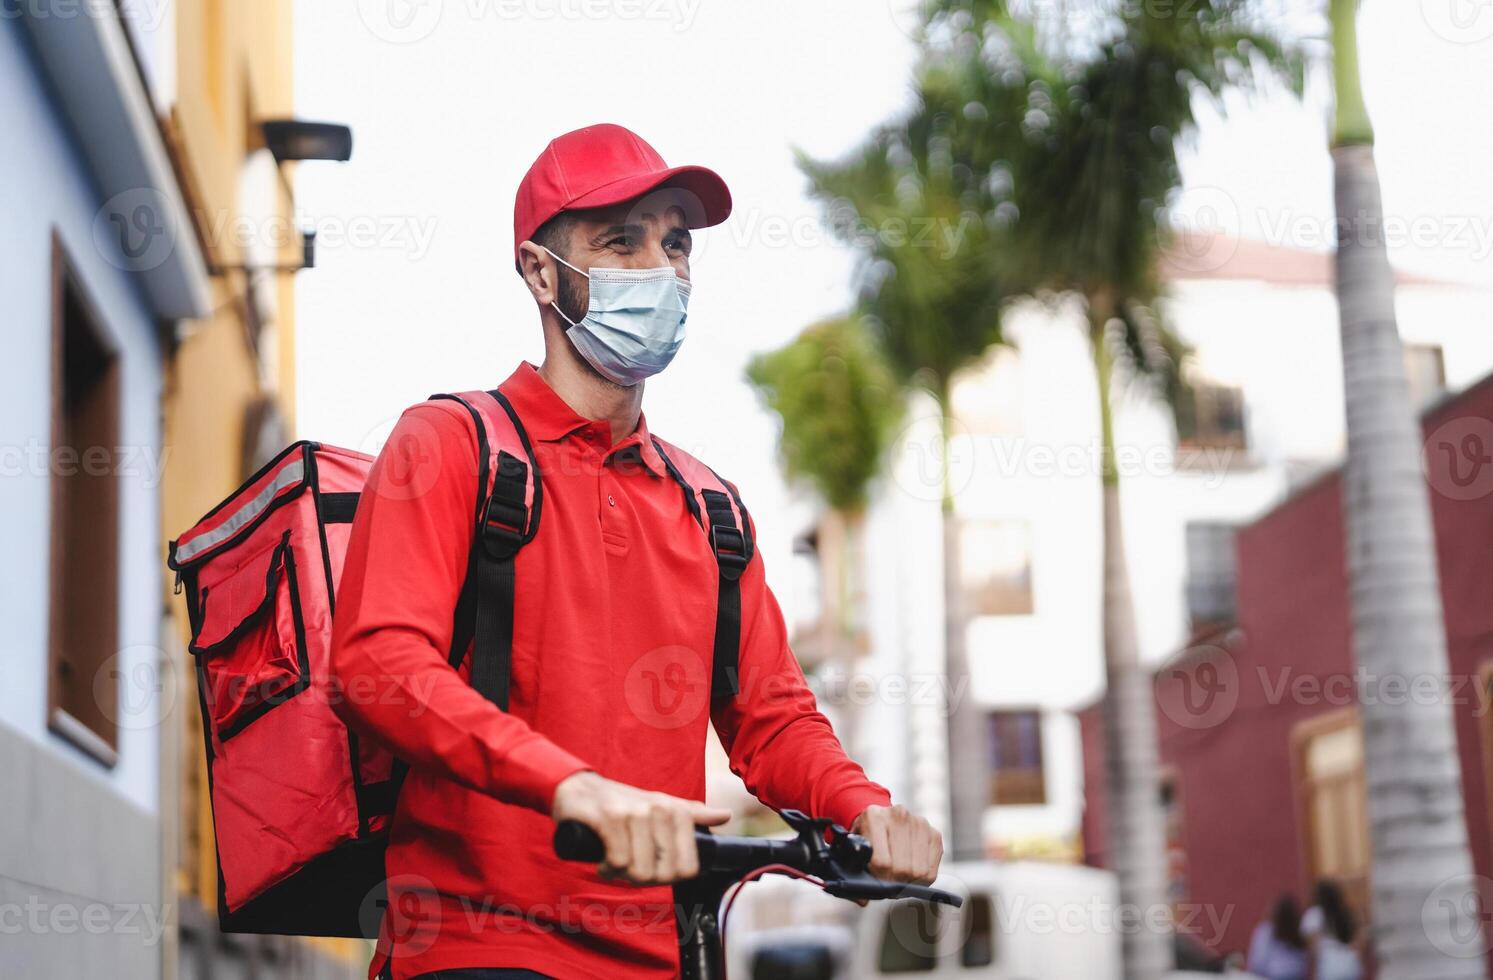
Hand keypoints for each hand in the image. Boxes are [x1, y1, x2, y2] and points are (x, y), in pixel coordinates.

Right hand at [551, 771, 730, 883]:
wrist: (580, 788)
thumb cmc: (622, 802)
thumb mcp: (660, 805)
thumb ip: (692, 813)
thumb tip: (726, 816)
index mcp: (676, 810)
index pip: (688, 868)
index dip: (669, 878)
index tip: (653, 869)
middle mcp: (658, 809)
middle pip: (663, 874)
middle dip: (644, 879)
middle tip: (630, 867)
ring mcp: (634, 813)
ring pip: (640, 870)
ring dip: (623, 875)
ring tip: (614, 862)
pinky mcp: (609, 818)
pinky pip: (618, 861)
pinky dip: (608, 870)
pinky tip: (603, 862)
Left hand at [851, 804, 942, 884]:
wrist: (880, 818)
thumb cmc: (865, 837)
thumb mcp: (851, 850)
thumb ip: (853, 873)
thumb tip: (863, 900)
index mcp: (874, 817)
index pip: (882, 862)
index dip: (878, 879)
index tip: (875, 881)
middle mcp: (899, 815)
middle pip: (903, 869)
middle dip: (894, 882)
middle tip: (887, 882)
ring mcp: (919, 823)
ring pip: (919, 872)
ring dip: (908, 882)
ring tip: (898, 878)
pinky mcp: (934, 834)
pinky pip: (931, 871)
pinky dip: (921, 879)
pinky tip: (910, 873)